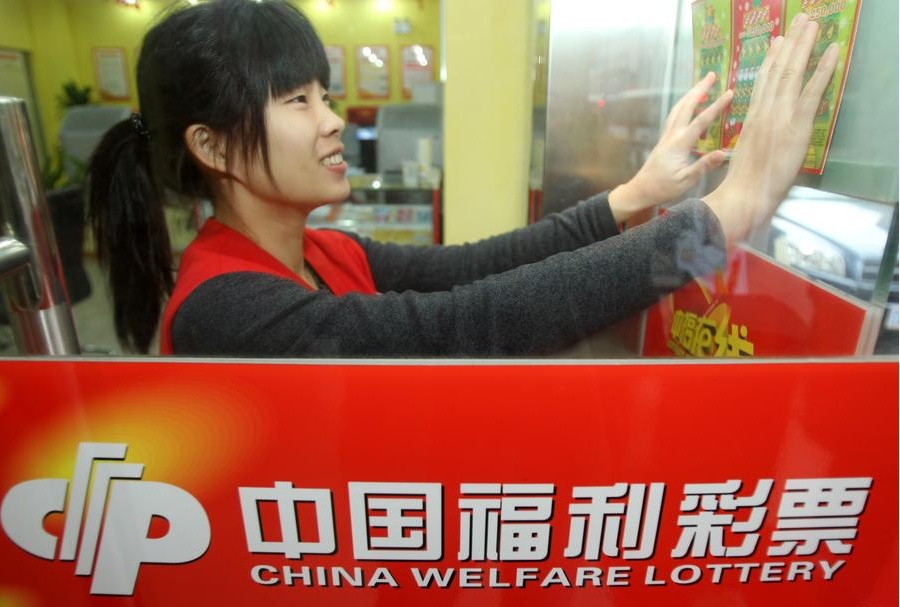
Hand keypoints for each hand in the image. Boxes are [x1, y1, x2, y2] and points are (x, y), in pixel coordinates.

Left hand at [609, 71, 732, 223]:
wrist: (641, 190)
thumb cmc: (663, 187)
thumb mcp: (686, 180)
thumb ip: (704, 165)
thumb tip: (723, 153)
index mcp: (679, 144)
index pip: (701, 121)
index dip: (716, 106)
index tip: (729, 93)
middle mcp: (672, 135)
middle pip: (686, 106)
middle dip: (700, 89)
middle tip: (712, 74)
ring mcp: (666, 136)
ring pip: (678, 109)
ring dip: (690, 95)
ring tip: (702, 85)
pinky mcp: (664, 140)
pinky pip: (674, 117)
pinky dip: (683, 107)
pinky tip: (690, 107)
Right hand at [704, 12, 838, 244]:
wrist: (743, 196)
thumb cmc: (742, 186)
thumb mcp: (746, 156)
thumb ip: (755, 140)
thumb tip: (759, 137)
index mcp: (753, 118)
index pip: (764, 82)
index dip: (773, 59)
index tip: (779, 40)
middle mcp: (765, 111)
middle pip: (779, 69)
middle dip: (791, 42)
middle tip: (801, 19)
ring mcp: (780, 116)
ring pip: (793, 72)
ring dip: (805, 45)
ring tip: (813, 23)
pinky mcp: (796, 125)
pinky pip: (812, 91)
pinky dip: (823, 69)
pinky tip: (832, 50)